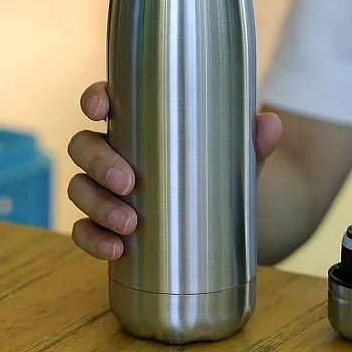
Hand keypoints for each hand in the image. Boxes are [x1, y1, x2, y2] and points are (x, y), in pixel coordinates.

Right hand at [68, 81, 281, 259]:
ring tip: (130, 226)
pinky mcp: (105, 224)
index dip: (92, 100)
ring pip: (79, 188)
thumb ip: (253, 141)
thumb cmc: (219, 171)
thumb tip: (271, 123)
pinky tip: (115, 250)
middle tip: (128, 183)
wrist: (224, 219)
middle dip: (99, 163)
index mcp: (137, 121)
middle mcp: (113, 150)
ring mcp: (105, 188)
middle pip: (84, 146)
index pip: (102, 100)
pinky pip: (84, 230)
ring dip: (96, 205)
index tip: (99, 110)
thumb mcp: (237, 156)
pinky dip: (92, 239)